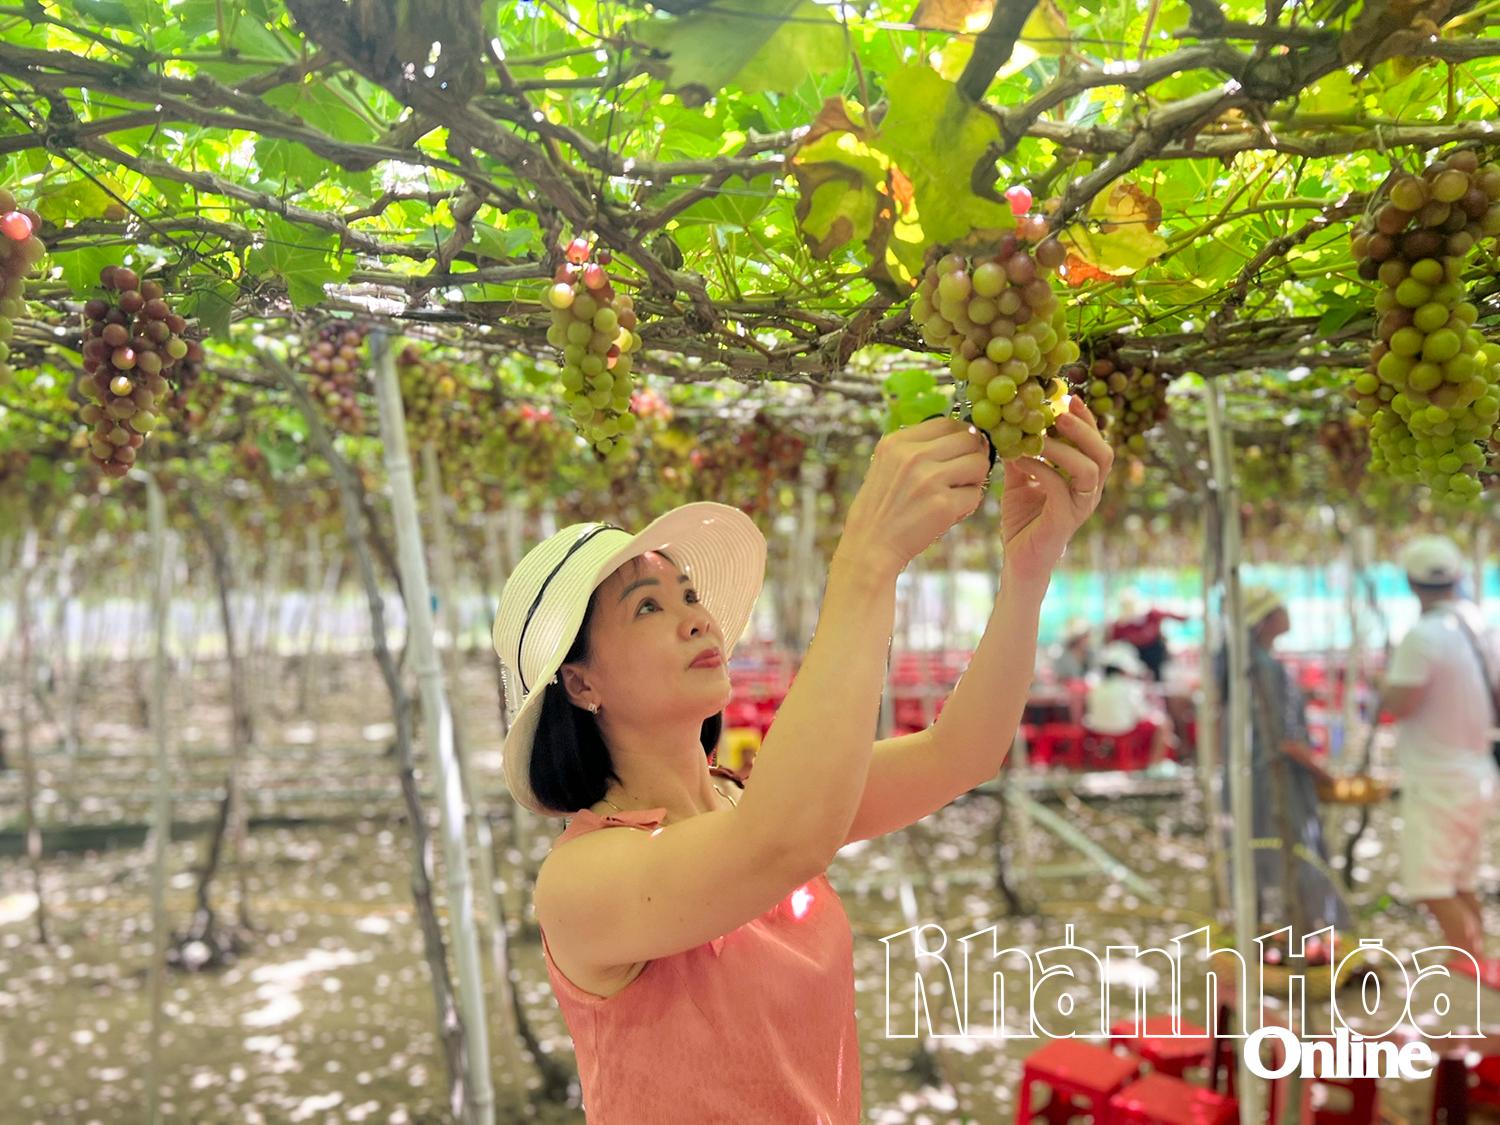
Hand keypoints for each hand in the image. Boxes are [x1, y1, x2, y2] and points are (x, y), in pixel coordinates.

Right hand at [838, 417, 990, 580]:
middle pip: (969, 440)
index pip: (948, 423)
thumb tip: (966, 435)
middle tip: (963, 475)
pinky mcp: (943, 505)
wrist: (870, 546)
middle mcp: (913, 456)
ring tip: (955, 493)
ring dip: (974, 480)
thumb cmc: (882, 508)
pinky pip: (975, 495)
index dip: (961, 437)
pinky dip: (967, 505)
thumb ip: (917, 448)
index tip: (960, 452)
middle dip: (972, 457)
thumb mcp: (887, 465)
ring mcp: (929, 479)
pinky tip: (948, 512)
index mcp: (897, 442)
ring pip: (979, 464)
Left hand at [999, 396, 1112, 583]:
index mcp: (1083, 479)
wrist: (1018, 561)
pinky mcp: (1064, 520)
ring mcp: (1080, 507)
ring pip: (1088, 470)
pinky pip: (1059, 487)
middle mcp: (1089, 492)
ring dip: (1065, 447)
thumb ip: (1022, 455)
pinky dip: (1041, 468)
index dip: (1087, 420)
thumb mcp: (1020, 481)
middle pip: (1104, 453)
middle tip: (1060, 411)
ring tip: (1041, 434)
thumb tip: (1011, 425)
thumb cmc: (1023, 521)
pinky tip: (1021, 459)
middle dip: (1085, 428)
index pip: (1096, 443)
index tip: (1069, 397)